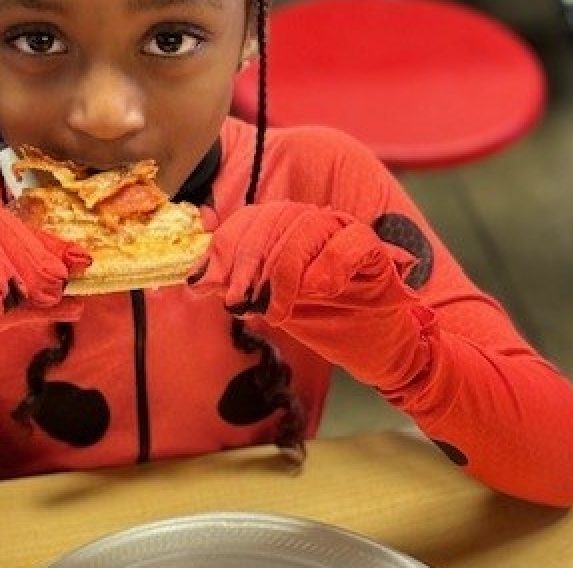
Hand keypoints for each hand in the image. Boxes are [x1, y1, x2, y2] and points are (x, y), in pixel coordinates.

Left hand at [190, 201, 432, 390]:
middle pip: (275, 218)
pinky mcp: (377, 252)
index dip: (227, 247)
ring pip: (308, 225)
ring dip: (285, 271)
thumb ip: (234, 285)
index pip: (250, 218)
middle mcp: (314, 221)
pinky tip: (319, 292)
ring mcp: (346, 232)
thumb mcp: (266, 303)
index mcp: (286, 228)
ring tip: (278, 310)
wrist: (367, 345)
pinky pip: (352, 242)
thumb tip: (195, 276)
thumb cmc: (318, 319)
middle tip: (241, 303)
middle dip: (250, 262)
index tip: (210, 284)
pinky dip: (331, 265)